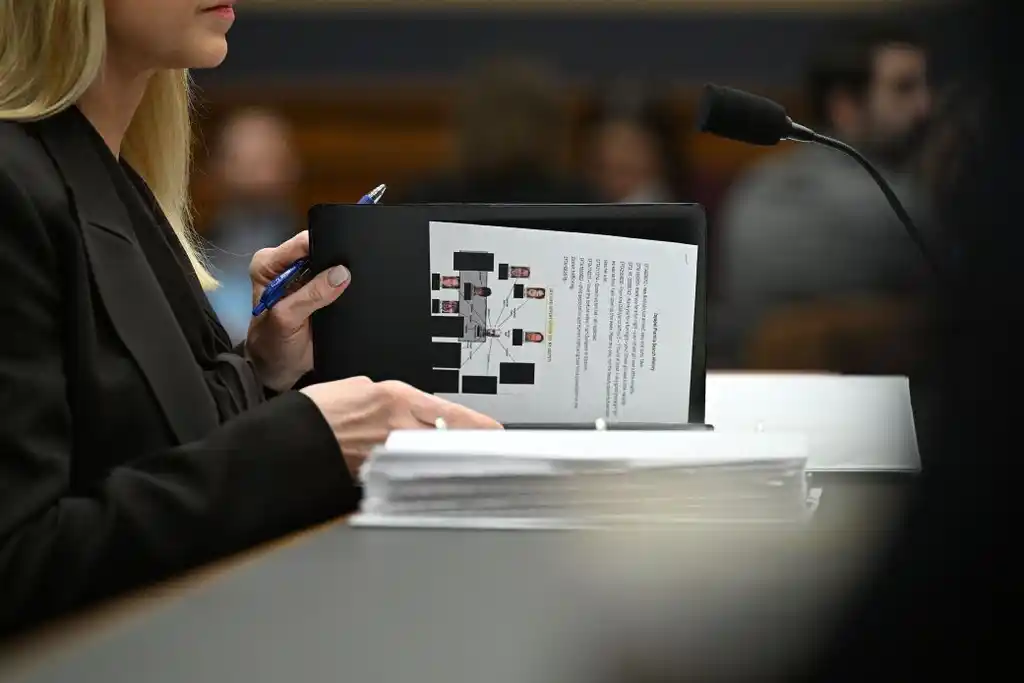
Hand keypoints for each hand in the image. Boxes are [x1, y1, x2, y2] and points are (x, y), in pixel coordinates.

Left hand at [245, 231, 349, 391]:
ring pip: (331, 263)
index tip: (345, 257)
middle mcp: (286, 265)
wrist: (280, 369)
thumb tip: (342, 273)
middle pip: (320, 248)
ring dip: (343, 272)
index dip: (324, 245)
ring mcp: (305, 277)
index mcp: (268, 263)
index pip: (301, 243)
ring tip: (357, 282)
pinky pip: (337, 280)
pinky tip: (356, 290)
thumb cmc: (273, 344)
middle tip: (355, 271)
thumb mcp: (286, 319)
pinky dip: (346, 285)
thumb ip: (310, 296)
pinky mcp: (320, 290)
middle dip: (336, 258)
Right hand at [300, 377, 501, 475]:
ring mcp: (391, 457)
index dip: (478, 425)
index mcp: (397, 400)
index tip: (497, 432)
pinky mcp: (378, 479)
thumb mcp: (357, 389)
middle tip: (492, 453)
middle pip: (451, 440)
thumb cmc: (315, 414)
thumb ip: (389, 399)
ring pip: (435, 461)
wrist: (286, 443)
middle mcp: (399, 429)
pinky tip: (432, 484)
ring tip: (468, 468)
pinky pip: (410, 478)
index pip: (452, 413)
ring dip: (452, 464)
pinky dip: (423, 480)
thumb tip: (407, 409)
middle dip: (473, 447)